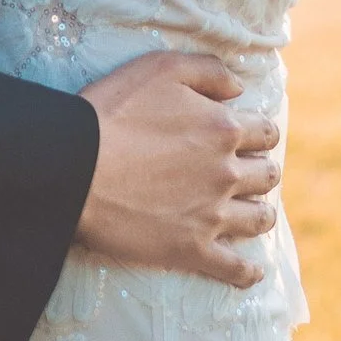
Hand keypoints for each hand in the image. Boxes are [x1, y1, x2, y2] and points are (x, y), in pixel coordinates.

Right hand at [76, 50, 281, 287]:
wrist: (73, 167)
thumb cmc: (112, 112)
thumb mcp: (160, 68)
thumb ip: (208, 70)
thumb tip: (240, 87)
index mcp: (223, 128)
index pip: (264, 132)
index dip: (258, 132)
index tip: (249, 137)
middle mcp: (226, 173)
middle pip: (267, 175)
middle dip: (261, 170)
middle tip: (247, 172)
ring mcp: (212, 215)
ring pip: (259, 219)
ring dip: (260, 213)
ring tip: (252, 213)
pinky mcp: (192, 249)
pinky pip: (235, 269)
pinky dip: (247, 273)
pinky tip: (251, 273)